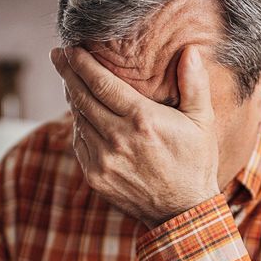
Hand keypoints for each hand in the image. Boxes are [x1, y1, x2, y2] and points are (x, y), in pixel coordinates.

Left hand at [51, 45, 220, 226]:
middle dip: (67, 73)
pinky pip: (80, 143)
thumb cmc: (195, 162)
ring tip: (68, 80)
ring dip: (71, 98)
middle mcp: (118, 139)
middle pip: (82, 98)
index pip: (102, 83)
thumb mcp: (202, 121)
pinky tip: (80, 113)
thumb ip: (194, 84)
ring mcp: (104, 160)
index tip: (70, 48)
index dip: (82, 63)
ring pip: (78, 120)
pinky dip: (78, 125)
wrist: (183, 212)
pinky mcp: (96, 177)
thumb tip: (191, 51)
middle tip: (58, 54)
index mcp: (143, 119)